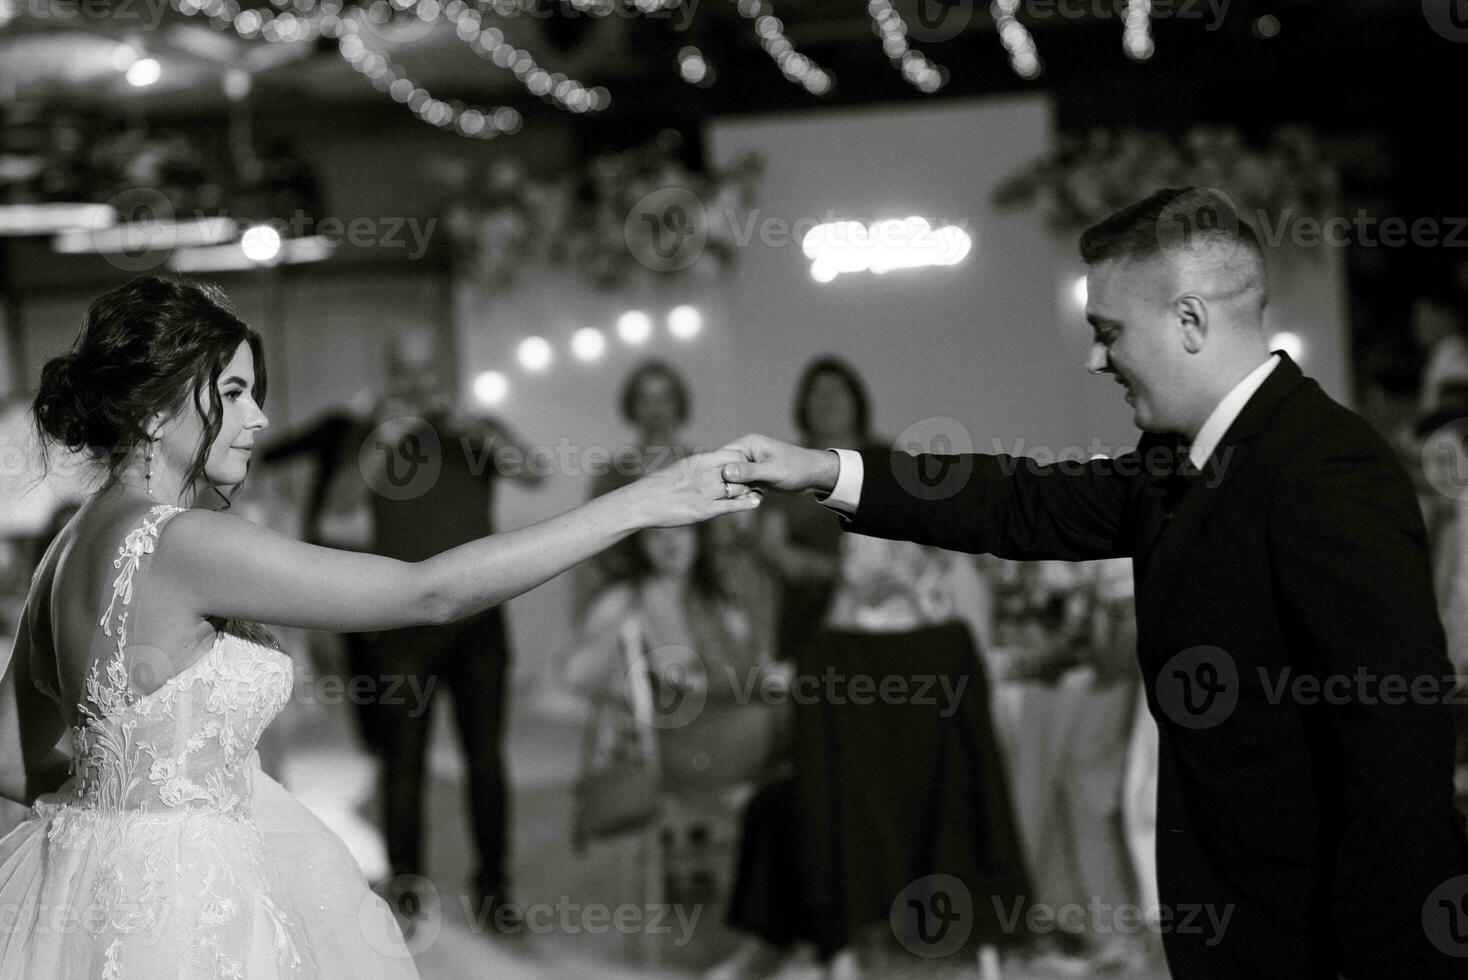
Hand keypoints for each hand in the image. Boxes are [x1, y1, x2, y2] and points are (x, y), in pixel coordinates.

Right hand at [632, 449, 761, 528]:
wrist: (642, 502)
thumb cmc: (657, 486)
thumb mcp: (679, 470)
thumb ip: (696, 468)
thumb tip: (705, 465)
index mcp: (699, 461)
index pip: (730, 454)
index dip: (743, 459)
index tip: (750, 463)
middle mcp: (705, 474)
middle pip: (738, 470)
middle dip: (751, 473)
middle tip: (763, 476)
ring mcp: (706, 492)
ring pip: (738, 488)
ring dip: (751, 489)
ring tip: (763, 489)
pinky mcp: (704, 510)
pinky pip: (731, 506)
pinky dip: (746, 504)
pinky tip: (756, 503)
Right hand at [718, 434, 839, 494]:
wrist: (814, 475)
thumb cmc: (796, 469)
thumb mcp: (772, 471)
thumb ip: (749, 471)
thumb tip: (726, 472)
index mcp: (748, 444)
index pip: (722, 456)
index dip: (716, 471)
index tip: (712, 487)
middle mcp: (747, 452)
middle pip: (725, 468)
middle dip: (724, 482)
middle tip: (724, 497)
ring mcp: (751, 464)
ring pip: (733, 478)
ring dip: (734, 489)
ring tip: (737, 499)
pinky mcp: (756, 475)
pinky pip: (742, 484)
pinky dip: (743, 492)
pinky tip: (747, 500)